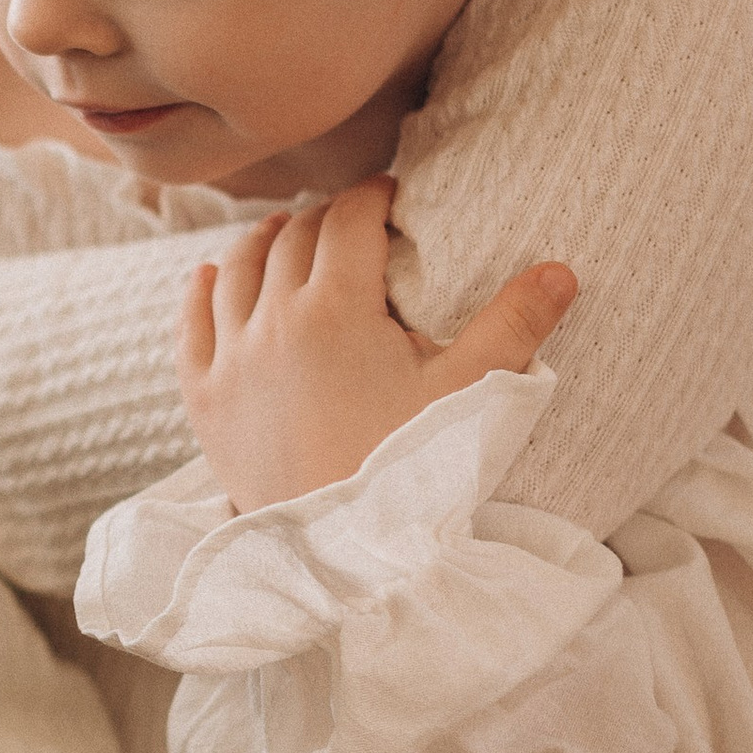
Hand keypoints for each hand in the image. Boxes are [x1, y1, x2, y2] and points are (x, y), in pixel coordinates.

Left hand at [181, 176, 574, 511]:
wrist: (341, 556)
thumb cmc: (410, 471)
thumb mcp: (471, 395)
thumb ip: (515, 325)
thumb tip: (562, 268)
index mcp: (335, 309)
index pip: (349, 221)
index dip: (372, 197)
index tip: (390, 196)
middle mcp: (272, 321)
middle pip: (292, 240)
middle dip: (324, 219)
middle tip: (349, 219)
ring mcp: (231, 361)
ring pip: (236, 272)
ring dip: (262, 243)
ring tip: (282, 231)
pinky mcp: (205, 402)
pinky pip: (191, 328)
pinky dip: (200, 292)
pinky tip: (208, 276)